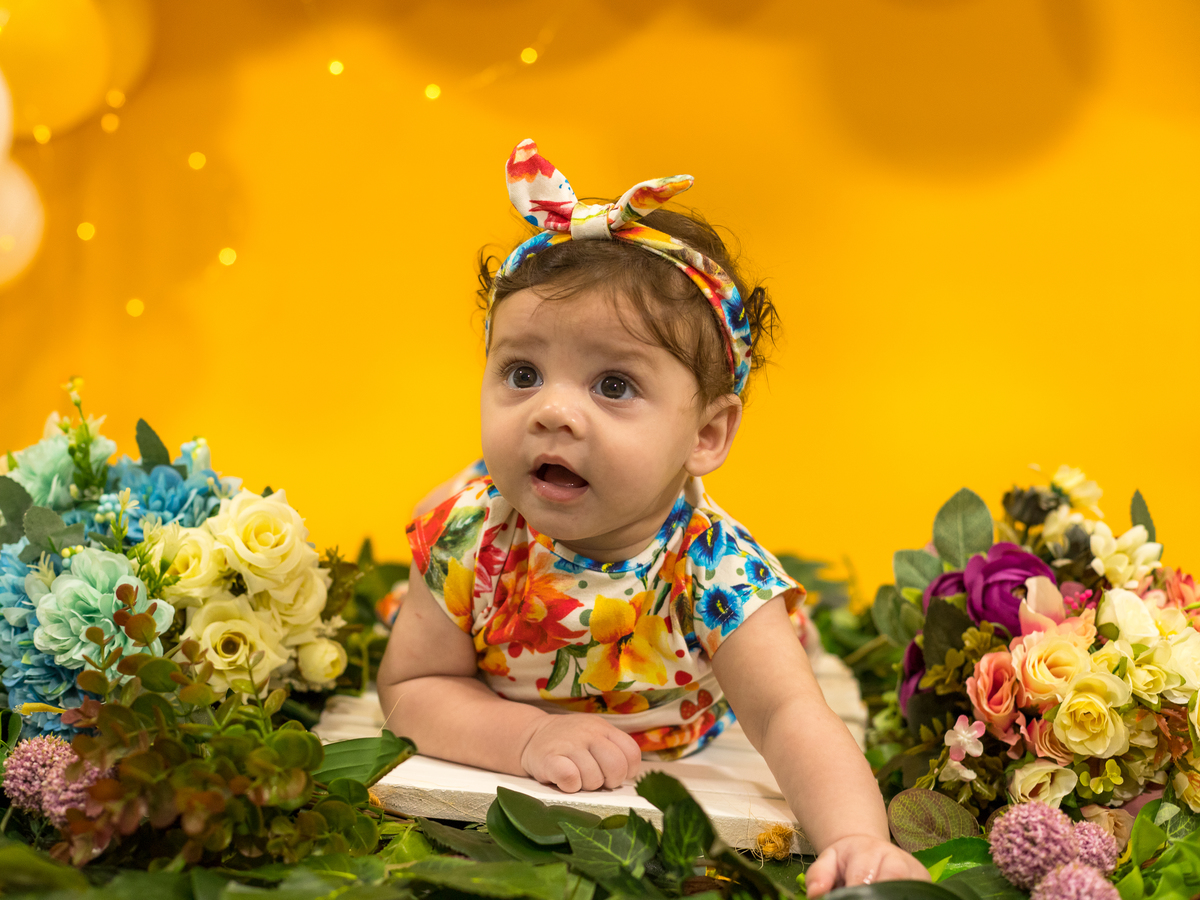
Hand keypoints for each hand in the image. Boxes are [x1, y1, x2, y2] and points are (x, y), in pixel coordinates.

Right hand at [519, 714, 641, 791]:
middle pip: (617, 767)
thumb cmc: (570, 743)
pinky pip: (571, 779)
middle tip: (597, 780)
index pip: (632, 753)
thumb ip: (612, 750)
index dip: (628, 770)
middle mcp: (589, 733)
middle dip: (610, 782)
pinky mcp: (550, 758)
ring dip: (587, 786)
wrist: (531, 735)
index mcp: (604, 728)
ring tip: (577, 777)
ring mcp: (570, 744)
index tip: (613, 774)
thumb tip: (626, 778)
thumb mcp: (594, 736)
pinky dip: (570, 786)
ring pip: (594, 778)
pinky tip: (564, 780)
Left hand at [804, 834, 929, 896]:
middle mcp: (897, 859)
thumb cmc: (847, 859)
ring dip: (895, 897)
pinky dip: (905, 898)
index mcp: (869, 851)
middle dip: (878, 897)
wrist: (869, 848)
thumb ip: (819, 875)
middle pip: (893, 884)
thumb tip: (816, 894)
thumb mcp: (829, 860)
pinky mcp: (925, 882)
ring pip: (909, 890)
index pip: (864, 879)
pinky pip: (919, 893)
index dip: (855, 894)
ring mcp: (915, 872)